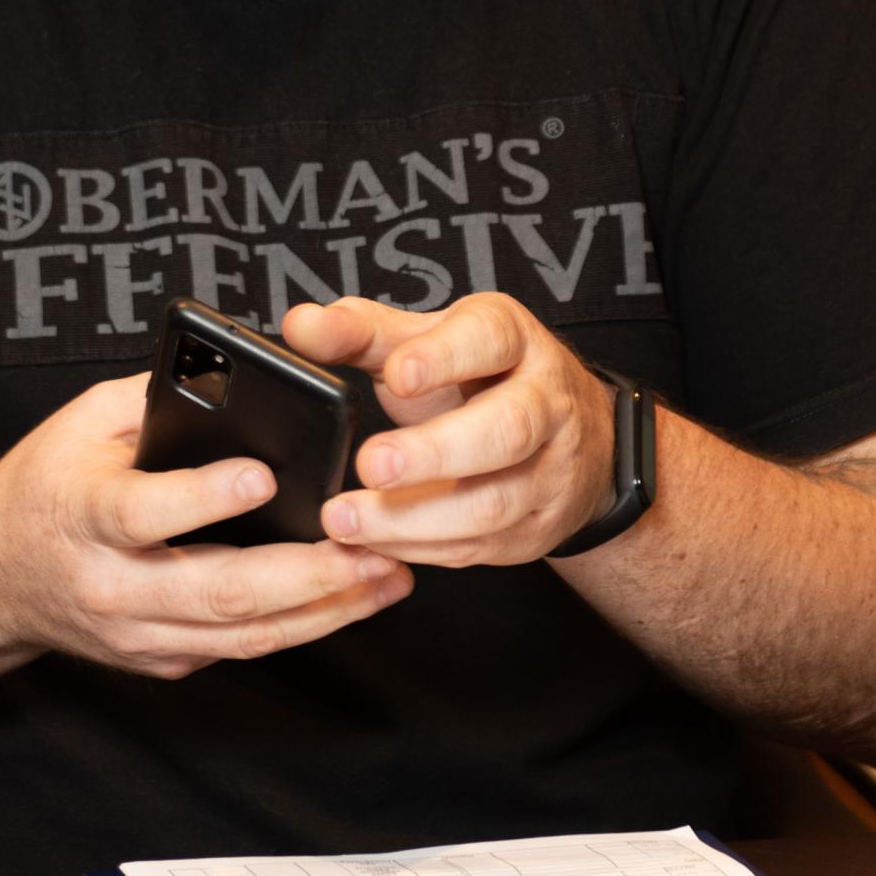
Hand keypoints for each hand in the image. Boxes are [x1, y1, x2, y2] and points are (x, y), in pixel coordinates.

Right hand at [0, 369, 412, 678]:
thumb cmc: (48, 483)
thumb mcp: (80, 422)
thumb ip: (153, 395)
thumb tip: (234, 370)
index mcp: (84, 515)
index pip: (147, 514)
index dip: (207, 498)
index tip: (267, 475)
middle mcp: (112, 587)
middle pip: (218, 591)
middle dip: (306, 573)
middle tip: (374, 546)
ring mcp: (139, 635)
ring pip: (244, 634)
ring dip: (326, 608)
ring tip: (390, 575)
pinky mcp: (163, 661)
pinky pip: (243, 647)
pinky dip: (304, 624)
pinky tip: (355, 597)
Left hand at [281, 293, 621, 568]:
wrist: (574, 441)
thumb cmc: (485, 381)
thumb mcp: (430, 342)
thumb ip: (362, 332)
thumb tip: (301, 325)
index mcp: (514, 341)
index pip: (489, 340)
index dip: (445, 358)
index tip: (397, 375)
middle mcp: (545, 405)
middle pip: (505, 430)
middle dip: (434, 452)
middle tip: (371, 464)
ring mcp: (548, 474)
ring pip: (491, 503)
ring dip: (414, 519)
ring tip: (346, 520)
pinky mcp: (534, 531)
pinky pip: (476, 548)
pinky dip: (418, 549)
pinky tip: (371, 545)